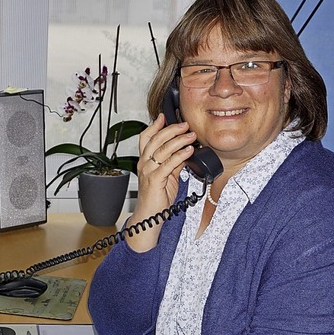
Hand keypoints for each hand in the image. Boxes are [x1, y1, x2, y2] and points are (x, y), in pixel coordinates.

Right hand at [126, 113, 196, 251]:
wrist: (149, 217)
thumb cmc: (157, 198)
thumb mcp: (168, 176)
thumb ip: (173, 162)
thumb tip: (184, 150)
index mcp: (145, 161)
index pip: (146, 138)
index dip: (154, 126)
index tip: (164, 116)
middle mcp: (144, 164)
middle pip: (154, 140)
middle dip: (171, 129)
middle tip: (185, 124)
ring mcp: (148, 172)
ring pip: (161, 150)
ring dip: (178, 140)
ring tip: (191, 135)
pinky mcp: (155, 181)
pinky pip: (168, 164)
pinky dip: (180, 155)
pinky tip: (189, 151)